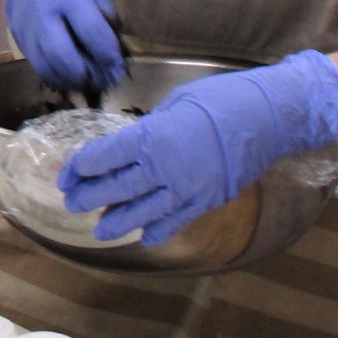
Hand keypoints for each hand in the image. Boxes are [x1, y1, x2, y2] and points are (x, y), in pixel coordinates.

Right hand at [0, 0, 124, 90]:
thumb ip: (103, 14)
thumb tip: (113, 49)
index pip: (91, 31)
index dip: (107, 54)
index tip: (118, 66)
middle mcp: (42, 12)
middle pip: (62, 55)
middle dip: (87, 75)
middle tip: (103, 80)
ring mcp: (25, 26)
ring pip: (46, 65)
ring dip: (70, 80)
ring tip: (89, 82)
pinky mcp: (16, 36)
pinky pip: (36, 63)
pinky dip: (55, 74)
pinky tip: (69, 74)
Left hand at [60, 50, 337, 244]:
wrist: (270, 116)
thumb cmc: (221, 99)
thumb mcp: (174, 105)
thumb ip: (149, 129)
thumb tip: (130, 145)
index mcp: (152, 137)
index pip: (105, 157)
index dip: (81, 167)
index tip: (67, 174)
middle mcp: (165, 168)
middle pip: (117, 188)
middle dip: (90, 197)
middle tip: (72, 203)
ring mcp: (188, 189)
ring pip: (143, 212)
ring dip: (118, 222)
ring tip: (99, 230)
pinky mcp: (208, 201)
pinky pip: (177, 221)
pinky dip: (158, 231)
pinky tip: (144, 237)